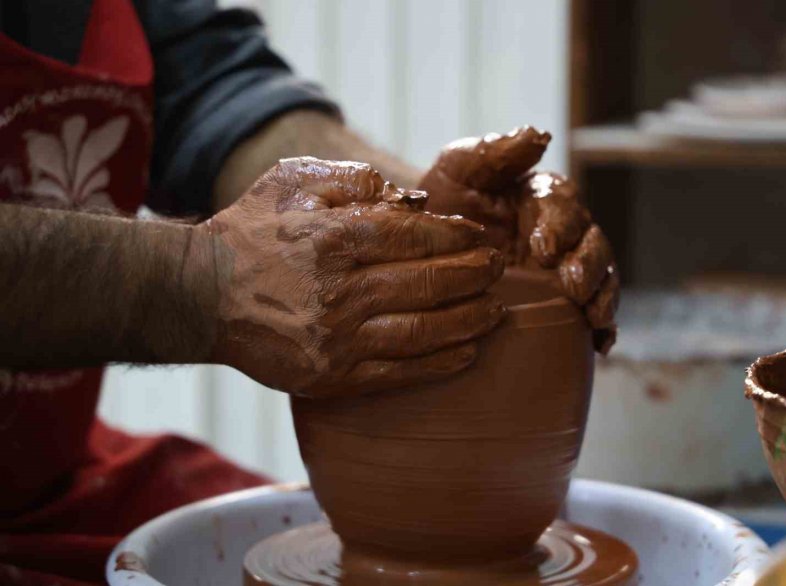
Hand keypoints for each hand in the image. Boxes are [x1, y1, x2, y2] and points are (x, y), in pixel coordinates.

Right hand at [200, 157, 505, 397]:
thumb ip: (354, 181)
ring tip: (496, 311)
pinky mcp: (331, 377)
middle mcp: (338, 290)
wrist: (200, 296)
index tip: (479, 237)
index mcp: (332, 238)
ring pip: (422, 331)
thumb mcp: (293, 183)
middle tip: (499, 269)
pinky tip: (468, 353)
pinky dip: (440, 364)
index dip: (457, 237)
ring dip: (469, 321)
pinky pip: (399, 374)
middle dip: (474, 276)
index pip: (414, 237)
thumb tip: (412, 200)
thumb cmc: (252, 232)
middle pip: (427, 284)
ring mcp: (336, 339)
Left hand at [419, 127, 618, 352]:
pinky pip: (590, 315)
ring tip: (594, 316)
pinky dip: (603, 329)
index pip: (562, 203)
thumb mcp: (456, 172)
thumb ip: (493, 152)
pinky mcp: (559, 306)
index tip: (544, 247)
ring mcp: (561, 271)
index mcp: (539, 197)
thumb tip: (539, 135)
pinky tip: (600, 345)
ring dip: (603, 295)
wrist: (415, 259)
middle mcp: (560, 232)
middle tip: (573, 285)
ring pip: (599, 277)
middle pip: (590, 242)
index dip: (560, 224)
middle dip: (588, 263)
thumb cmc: (437, 206)